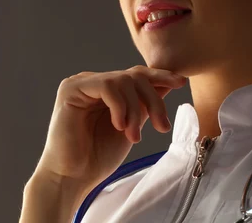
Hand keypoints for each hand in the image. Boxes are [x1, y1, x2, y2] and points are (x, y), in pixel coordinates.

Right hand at [34, 65, 185, 195]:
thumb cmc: (97, 157)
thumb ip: (143, 106)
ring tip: (134, 136)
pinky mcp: (70, 90)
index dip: (159, 76)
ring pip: (122, 80)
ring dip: (136, 109)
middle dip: (153, 100)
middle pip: (133, 75)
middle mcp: (90, 82)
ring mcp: (79, 84)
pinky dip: (119, 106)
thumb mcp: (130, 126)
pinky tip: (119, 126)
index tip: (181, 83)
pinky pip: (106, 86)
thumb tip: (167, 86)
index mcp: (103, 90)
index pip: (135, 74)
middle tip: (162, 127)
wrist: (72, 177)